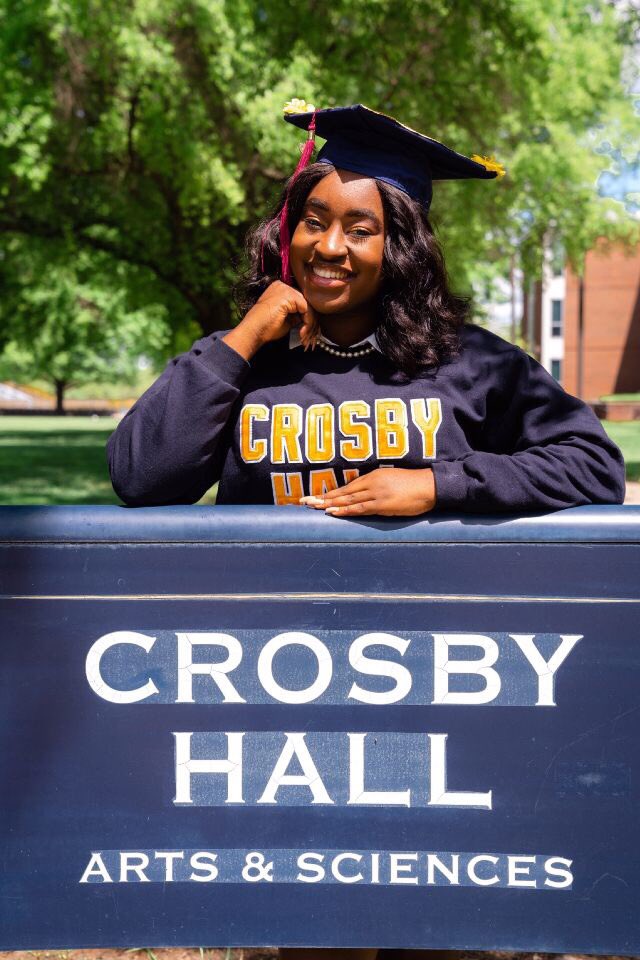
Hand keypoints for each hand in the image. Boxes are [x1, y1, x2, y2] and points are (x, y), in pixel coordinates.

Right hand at [222, 281, 317, 360]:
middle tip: (307, 334)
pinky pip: (306, 309)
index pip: (300, 300)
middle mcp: (282, 286)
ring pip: (308, 306)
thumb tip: (307, 317)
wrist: (254, 330)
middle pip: (305, 302)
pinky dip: (308, 322)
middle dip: (309, 320)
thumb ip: (296, 314)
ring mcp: (285, 289)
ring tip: (304, 335)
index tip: (305, 330)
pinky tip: (302, 331)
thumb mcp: (285, 319)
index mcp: (279, 289)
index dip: (305, 316)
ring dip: (309, 323)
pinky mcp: (289, 296)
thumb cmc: (265, 327)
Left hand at [299, 468, 436, 517]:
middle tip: (305, 501)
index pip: (346, 486)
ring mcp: (376, 494)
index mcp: (373, 476)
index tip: (315, 496)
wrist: (430, 486)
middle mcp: (371, 483)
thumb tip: (363, 494)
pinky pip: (360, 508)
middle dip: (322, 498)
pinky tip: (333, 512)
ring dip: (329, 505)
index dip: (330, 493)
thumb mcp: (391, 479)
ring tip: (313, 507)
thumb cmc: (413, 484)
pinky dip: (345, 511)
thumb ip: (377, 485)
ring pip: (348, 500)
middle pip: (342, 493)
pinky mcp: (383, 504)